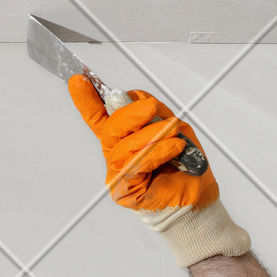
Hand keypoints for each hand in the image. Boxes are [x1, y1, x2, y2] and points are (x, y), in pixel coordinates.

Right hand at [67, 75, 249, 266]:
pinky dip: (157, 152)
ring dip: (152, 135)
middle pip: (110, 128)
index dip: (88, 99)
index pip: (100, 116)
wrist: (198, 198)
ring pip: (124, 146)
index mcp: (123, 137)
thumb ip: (154, 113)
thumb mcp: (174, 129)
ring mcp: (118, 172)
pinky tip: (175, 147)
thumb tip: (133, 96)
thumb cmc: (185, 165)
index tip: (78, 78)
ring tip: (174, 132)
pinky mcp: (125, 190)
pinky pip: (136, 165)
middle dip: (129, 114)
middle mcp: (116, 153)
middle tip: (149, 106)